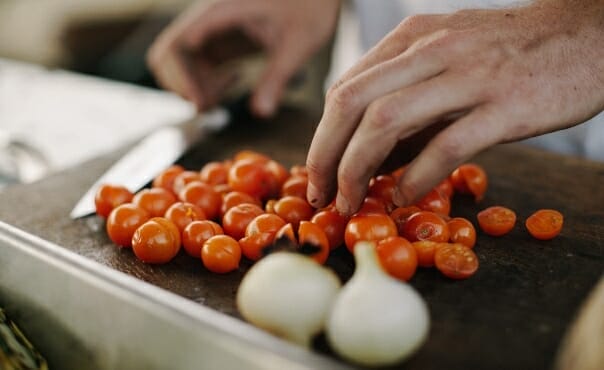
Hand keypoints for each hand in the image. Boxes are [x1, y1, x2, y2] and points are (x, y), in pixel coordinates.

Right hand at [147, 0, 340, 116]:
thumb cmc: (311, 3)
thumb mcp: (298, 42)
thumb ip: (277, 77)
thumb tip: (261, 112)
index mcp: (220, 11)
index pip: (177, 45)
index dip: (181, 78)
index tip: (202, 104)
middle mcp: (208, 19)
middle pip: (167, 55)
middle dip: (182, 86)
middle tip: (211, 105)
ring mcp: (212, 28)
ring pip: (179, 62)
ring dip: (193, 85)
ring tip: (225, 94)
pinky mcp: (221, 37)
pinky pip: (198, 62)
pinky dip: (206, 80)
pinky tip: (234, 80)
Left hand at [306, 0, 603, 214]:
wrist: (588, 34)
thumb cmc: (513, 54)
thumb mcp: (448, 59)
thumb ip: (407, 98)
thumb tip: (370, 157)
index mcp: (412, 39)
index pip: (346, 88)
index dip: (322, 136)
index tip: (317, 173)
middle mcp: (432, 50)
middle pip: (351, 102)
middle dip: (325, 154)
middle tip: (320, 194)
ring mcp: (467, 76)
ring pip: (386, 121)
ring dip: (357, 168)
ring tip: (350, 201)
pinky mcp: (504, 106)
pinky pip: (445, 145)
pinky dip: (416, 177)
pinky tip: (404, 197)